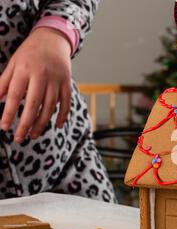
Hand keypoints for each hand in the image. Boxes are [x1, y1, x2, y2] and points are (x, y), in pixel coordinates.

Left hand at [0, 27, 71, 142]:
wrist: (52, 39)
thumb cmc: (29, 53)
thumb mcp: (14, 64)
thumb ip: (5, 82)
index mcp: (25, 70)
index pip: (15, 95)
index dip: (9, 113)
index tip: (4, 127)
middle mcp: (41, 75)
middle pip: (33, 104)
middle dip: (25, 123)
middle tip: (19, 138)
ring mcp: (56, 80)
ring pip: (50, 106)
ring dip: (41, 123)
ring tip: (33, 135)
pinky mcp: (67, 83)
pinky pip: (66, 103)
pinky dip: (62, 115)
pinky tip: (56, 126)